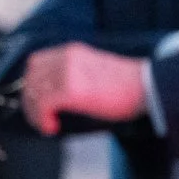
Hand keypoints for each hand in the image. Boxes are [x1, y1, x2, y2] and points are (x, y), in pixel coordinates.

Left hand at [21, 42, 146, 135]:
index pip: (35, 63)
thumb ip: (70, 75)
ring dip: (35, 113)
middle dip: (30, 101)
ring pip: (34, 93)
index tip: (37, 101)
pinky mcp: (72, 90)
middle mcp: (66, 58)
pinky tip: (52, 127)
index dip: (31, 84)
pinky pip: (44, 104)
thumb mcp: (93, 71)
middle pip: (31, 79)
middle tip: (39, 118)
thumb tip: (50, 97)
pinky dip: (42, 118)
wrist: (149, 86)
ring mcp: (67, 73)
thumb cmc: (127, 85)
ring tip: (47, 124)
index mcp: (71, 52)